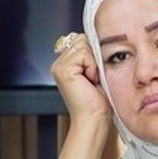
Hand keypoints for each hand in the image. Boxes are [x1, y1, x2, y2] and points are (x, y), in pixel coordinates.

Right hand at [51, 33, 114, 158]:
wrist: (94, 120)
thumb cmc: (99, 102)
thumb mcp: (97, 72)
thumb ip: (92, 55)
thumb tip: (98, 38)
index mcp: (66, 64)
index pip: (82, 40)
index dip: (94, 52)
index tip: (96, 73)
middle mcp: (59, 63)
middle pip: (82, 39)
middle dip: (94, 56)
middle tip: (94, 77)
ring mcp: (58, 66)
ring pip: (83, 44)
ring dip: (94, 62)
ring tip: (92, 79)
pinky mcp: (62, 70)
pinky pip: (84, 53)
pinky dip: (92, 66)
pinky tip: (90, 80)